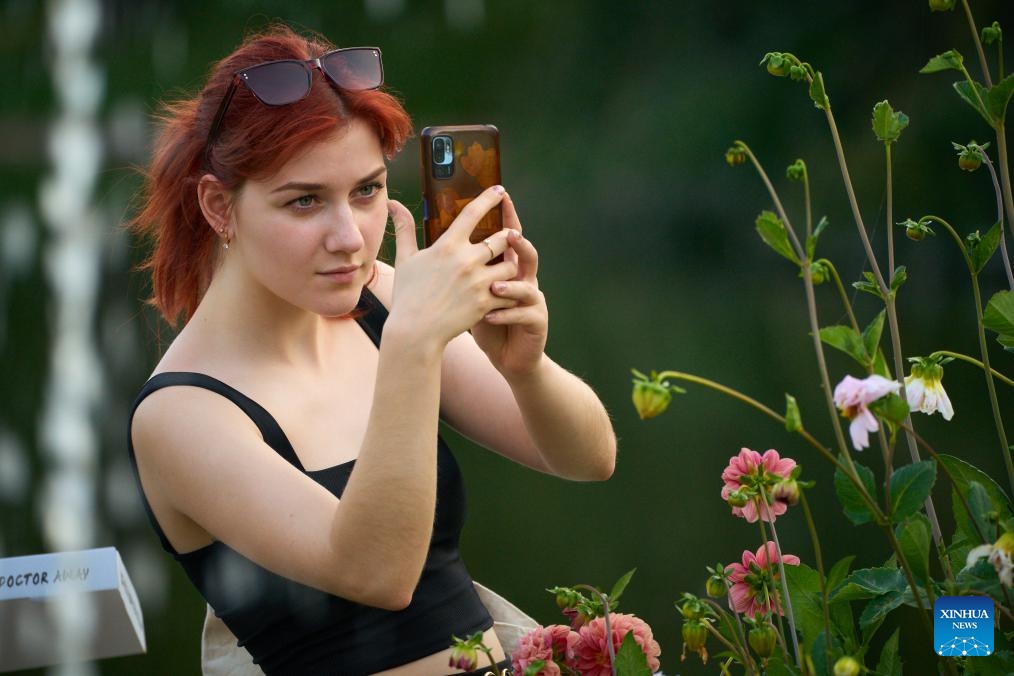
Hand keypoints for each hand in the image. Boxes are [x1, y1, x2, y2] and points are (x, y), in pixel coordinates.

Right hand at [386, 187, 518, 348]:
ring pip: (511, 266)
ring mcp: (478, 282)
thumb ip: (405, 228)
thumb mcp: (405, 259)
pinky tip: (507, 294)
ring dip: (511, 266)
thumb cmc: (408, 295)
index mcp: (448, 246)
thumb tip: (393, 203)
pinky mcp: (485, 303)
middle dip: (509, 237)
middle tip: (509, 237)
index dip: (490, 199)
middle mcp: (466, 260)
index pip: (473, 213)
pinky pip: (510, 293)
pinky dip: (511, 292)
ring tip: (507, 269)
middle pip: (503, 238)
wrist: (415, 331)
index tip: (501, 191)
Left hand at [471, 194, 548, 377]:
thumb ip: (458, 266)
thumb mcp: (469, 291)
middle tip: (508, 235)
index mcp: (509, 267)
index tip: (501, 197)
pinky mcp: (536, 321)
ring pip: (528, 285)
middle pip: (527, 255)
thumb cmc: (486, 319)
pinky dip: (507, 313)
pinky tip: (490, 316)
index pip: (510, 237)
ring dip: (511, 284)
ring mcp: (533, 299)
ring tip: (495, 284)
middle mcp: (525, 279)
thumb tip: (433, 241)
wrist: (507, 354)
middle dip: (519, 245)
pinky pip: (523, 313)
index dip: (508, 217)